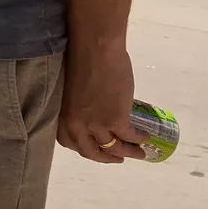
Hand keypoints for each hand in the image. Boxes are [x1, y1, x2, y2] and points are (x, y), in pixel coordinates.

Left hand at [57, 39, 147, 162]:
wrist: (95, 49)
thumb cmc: (81, 60)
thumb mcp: (73, 90)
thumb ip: (79, 105)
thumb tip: (93, 109)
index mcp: (62, 115)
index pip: (69, 142)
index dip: (84, 148)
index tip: (95, 149)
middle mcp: (76, 125)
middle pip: (90, 152)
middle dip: (105, 158)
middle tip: (117, 159)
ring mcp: (96, 125)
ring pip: (113, 148)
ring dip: (129, 153)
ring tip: (139, 152)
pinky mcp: (116, 120)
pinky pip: (130, 136)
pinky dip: (139, 139)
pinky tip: (145, 137)